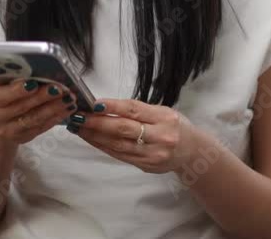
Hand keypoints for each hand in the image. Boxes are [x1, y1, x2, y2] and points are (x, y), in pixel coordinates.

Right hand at [0, 73, 78, 144]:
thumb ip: (5, 66)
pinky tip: (67, 109)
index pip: (0, 95)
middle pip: (21, 107)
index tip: (34, 83)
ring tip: (69, 97)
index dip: (17, 89)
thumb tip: (23, 58)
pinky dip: (56, 118)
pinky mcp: (21, 138)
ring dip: (54, 108)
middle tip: (61, 87)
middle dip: (43, 97)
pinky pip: (40, 128)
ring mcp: (6, 130)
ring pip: (33, 119)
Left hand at [66, 98, 212, 173]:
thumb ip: (138, 111)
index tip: (93, 103)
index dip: (113, 106)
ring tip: (79, 128)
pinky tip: (92, 139)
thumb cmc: (175, 126)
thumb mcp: (163, 112)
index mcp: (165, 118)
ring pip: (118, 145)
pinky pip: (120, 155)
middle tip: (78, 117)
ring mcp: (152, 154)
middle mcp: (160, 137)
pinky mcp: (145, 166)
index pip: (134, 110)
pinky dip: (103, 146)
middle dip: (97, 123)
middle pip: (123, 129)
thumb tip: (105, 106)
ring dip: (95, 136)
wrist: (192, 152)